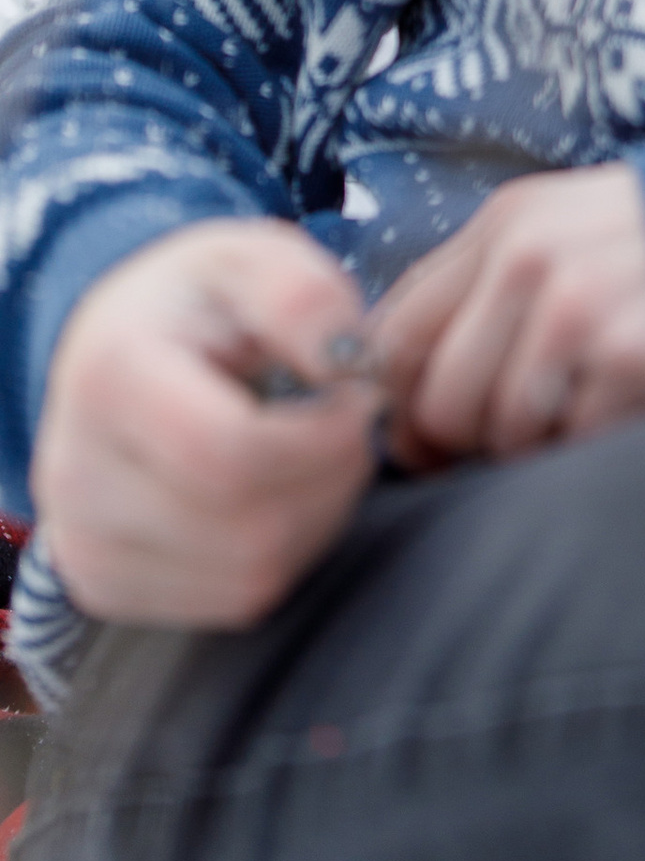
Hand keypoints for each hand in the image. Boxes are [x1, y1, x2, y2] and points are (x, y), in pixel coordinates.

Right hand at [32, 222, 382, 627]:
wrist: (128, 352)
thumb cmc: (204, 306)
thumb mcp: (254, 257)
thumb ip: (304, 294)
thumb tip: (342, 363)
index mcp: (108, 377)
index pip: (230, 454)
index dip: (323, 435)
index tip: (356, 395)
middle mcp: (73, 473)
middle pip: (249, 528)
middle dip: (332, 476)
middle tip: (345, 425)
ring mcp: (81, 542)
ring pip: (250, 576)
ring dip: (317, 518)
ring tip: (313, 455)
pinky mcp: (104, 587)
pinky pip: (233, 603)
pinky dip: (283, 556)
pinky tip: (278, 496)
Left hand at [372, 167, 644, 469]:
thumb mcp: (573, 230)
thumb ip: (493, 289)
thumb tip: (409, 395)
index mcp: (507, 223)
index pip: (393, 336)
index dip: (399, 405)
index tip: (428, 436)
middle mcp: (530, 259)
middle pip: (439, 402)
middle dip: (471, 442)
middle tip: (525, 435)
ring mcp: (579, 307)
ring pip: (502, 433)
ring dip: (542, 444)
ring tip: (593, 406)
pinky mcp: (633, 355)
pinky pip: (573, 445)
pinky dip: (599, 444)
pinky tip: (635, 405)